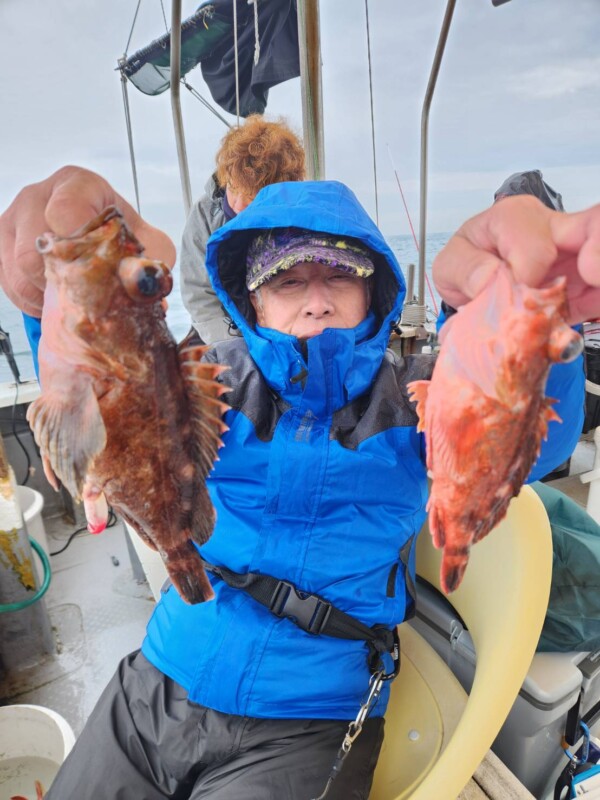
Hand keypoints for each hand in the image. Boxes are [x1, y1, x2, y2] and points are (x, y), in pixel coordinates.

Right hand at [0, 166, 175, 316]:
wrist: (101, 242)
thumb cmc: (121, 239)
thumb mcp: (150, 245)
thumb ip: (150, 262)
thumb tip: (141, 289)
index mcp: (79, 185)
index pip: (65, 209)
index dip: (75, 242)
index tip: (90, 263)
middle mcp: (39, 194)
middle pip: (35, 247)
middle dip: (62, 280)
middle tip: (84, 293)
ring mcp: (15, 217)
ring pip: (18, 267)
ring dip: (45, 294)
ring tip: (70, 297)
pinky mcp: (2, 243)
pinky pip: (8, 280)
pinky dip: (30, 299)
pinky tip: (52, 298)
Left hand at [433, 195, 599, 323]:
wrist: (475, 285)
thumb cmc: (467, 266)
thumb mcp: (449, 265)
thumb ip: (464, 269)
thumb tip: (488, 279)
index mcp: (514, 219)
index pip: (535, 245)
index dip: (528, 274)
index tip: (518, 294)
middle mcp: (550, 229)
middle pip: (591, 223)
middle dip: (596, 248)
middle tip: (592, 275)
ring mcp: (573, 254)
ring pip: (598, 251)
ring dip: (597, 282)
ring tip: (590, 299)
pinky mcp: (582, 282)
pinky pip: (597, 291)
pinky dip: (594, 303)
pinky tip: (575, 315)